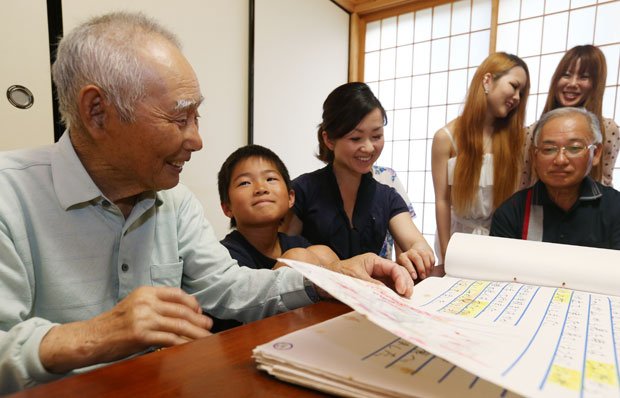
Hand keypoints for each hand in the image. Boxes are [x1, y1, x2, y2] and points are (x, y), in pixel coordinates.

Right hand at [39, 286, 212, 373]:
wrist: (92, 337)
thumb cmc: (114, 324)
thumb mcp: (134, 306)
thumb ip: (154, 305)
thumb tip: (179, 313)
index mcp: (145, 292)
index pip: (176, 294)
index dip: (192, 303)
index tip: (200, 311)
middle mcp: (146, 302)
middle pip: (181, 310)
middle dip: (198, 319)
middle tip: (209, 325)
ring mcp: (144, 318)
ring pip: (178, 325)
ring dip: (196, 332)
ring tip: (206, 337)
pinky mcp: (142, 335)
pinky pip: (169, 339)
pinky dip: (182, 343)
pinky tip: (190, 346)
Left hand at [324, 253, 413, 297]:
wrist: (326, 278)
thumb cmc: (338, 273)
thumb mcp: (356, 278)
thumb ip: (372, 284)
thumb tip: (387, 293)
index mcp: (374, 261)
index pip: (393, 267)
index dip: (401, 278)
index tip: (403, 290)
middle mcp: (378, 268)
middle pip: (398, 273)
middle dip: (405, 283)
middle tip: (408, 296)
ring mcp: (377, 277)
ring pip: (395, 282)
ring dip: (401, 290)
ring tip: (405, 300)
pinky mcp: (374, 285)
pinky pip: (387, 289)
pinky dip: (394, 295)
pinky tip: (397, 301)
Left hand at [397, 241, 434, 279]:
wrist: (416, 254)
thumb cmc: (408, 267)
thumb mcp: (404, 270)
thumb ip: (406, 276)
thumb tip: (408, 284)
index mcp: (402, 257)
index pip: (406, 262)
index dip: (411, 270)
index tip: (414, 277)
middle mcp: (411, 252)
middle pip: (417, 258)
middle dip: (421, 269)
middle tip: (423, 277)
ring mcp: (420, 251)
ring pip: (425, 257)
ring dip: (427, 267)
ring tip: (427, 274)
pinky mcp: (428, 251)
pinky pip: (431, 258)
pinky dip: (431, 265)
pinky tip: (429, 270)